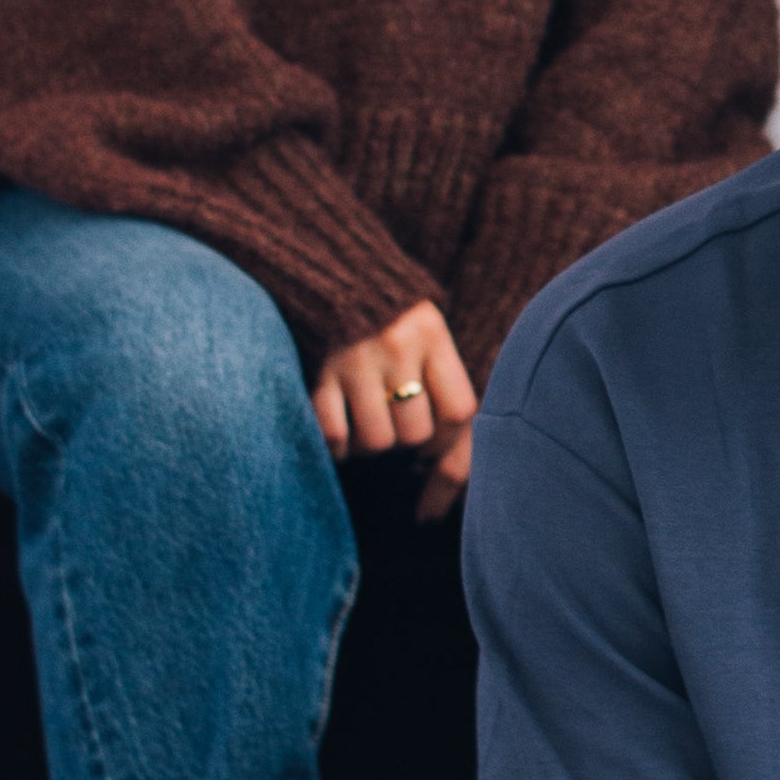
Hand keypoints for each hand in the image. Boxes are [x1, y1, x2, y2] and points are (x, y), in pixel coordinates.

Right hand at [311, 298, 476, 500]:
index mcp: (434, 336)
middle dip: (407, 448)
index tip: (432, 449)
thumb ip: (446, 395)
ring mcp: (356, 358)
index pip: (459, 413)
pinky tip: (340, 435)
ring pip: (377, 442)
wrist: (336, 278)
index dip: (447, 444)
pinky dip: (337, 449)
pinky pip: (334, 435)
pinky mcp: (320, 371)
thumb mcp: (429, 343)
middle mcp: (398, 344)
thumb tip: (441, 501)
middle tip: (395, 430)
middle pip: (416, 434)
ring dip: (371, 449)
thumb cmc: (394, 326)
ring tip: (367, 428)